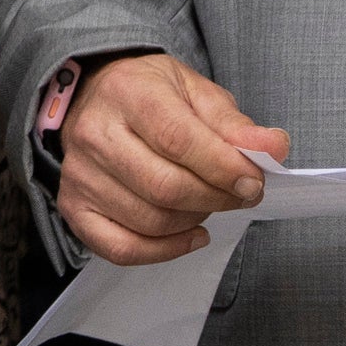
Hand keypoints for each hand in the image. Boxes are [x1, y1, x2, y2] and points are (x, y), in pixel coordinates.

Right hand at [60, 51, 288, 267]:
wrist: (96, 97)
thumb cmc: (152, 96)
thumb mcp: (197, 93)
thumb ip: (235, 125)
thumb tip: (273, 148)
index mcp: (127, 94)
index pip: (177, 140)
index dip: (223, 168)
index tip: (253, 181)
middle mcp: (93, 133)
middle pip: (164, 187)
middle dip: (216, 199)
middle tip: (238, 194)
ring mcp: (79, 173)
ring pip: (149, 221)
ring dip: (194, 221)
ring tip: (207, 203)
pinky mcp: (73, 205)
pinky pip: (120, 248)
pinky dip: (163, 251)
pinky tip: (188, 235)